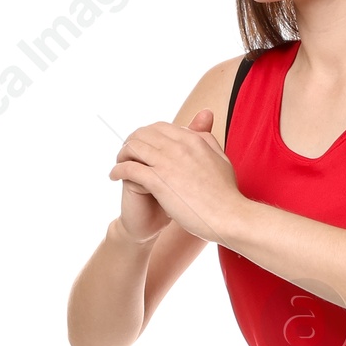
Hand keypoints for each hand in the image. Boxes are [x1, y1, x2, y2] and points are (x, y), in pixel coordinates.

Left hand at [108, 111, 239, 244]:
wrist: (231, 217)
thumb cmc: (228, 195)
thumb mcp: (221, 160)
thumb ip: (209, 142)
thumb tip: (200, 131)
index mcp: (193, 139)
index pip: (160, 127)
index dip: (146, 135)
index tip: (142, 146)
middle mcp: (179, 145)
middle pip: (143, 134)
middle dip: (131, 142)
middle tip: (126, 154)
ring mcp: (168, 162)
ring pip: (133, 147)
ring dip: (122, 154)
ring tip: (119, 164)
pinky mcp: (159, 181)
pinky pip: (130, 169)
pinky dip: (118, 170)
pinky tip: (114, 177)